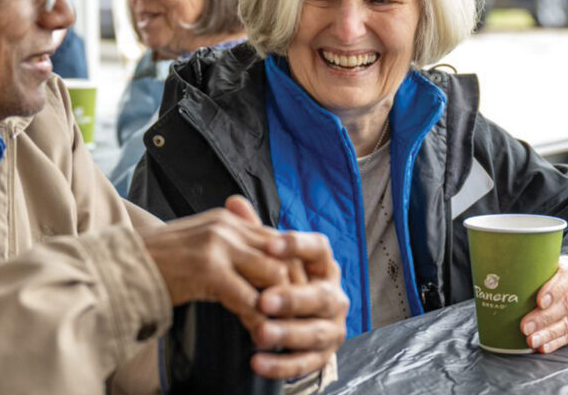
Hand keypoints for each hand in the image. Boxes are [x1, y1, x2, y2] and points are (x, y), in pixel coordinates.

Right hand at [138, 196, 290, 330]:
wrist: (119, 268)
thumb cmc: (157, 265)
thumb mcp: (199, 246)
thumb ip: (229, 249)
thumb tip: (260, 269)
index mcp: (227, 219)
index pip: (278, 241)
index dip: (293, 270)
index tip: (299, 298)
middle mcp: (227, 226)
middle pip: (282, 256)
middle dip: (295, 290)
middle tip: (298, 319)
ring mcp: (218, 245)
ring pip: (272, 275)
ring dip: (280, 307)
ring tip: (280, 330)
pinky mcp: (208, 268)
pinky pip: (248, 298)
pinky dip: (257, 320)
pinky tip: (257, 336)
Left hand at [246, 218, 348, 379]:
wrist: (292, 325)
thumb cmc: (279, 283)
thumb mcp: (270, 259)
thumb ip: (255, 234)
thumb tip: (234, 202)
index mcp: (323, 266)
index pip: (319, 248)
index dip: (298, 246)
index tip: (271, 244)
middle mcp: (333, 296)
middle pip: (320, 295)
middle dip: (292, 298)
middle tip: (264, 300)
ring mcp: (331, 327)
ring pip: (314, 331)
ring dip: (287, 333)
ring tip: (260, 334)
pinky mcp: (322, 356)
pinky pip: (304, 362)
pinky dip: (281, 364)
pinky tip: (256, 362)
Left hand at [520, 255, 567, 353]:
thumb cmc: (554, 276)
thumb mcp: (547, 266)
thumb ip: (529, 269)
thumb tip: (494, 276)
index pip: (565, 277)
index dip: (553, 290)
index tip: (539, 302)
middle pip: (565, 304)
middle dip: (544, 318)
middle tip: (525, 327)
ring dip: (548, 334)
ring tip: (531, 340)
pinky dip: (555, 342)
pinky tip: (542, 347)